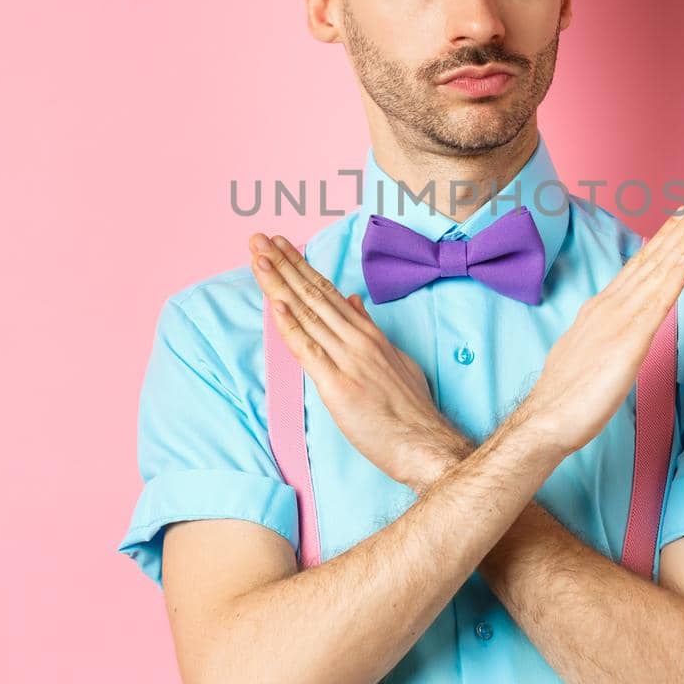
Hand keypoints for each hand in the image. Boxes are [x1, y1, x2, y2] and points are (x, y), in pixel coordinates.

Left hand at [248, 231, 466, 488]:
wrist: (424, 442)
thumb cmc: (411, 409)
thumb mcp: (395, 359)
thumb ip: (371, 330)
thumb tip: (355, 302)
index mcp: (368, 334)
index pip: (329, 292)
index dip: (303, 267)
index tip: (282, 246)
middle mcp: (357, 340)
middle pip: (314, 294)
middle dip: (284, 265)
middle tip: (260, 240)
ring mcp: (347, 360)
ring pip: (307, 314)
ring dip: (280, 284)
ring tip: (259, 258)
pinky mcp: (338, 385)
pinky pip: (309, 350)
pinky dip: (290, 325)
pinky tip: (276, 303)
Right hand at [518, 197, 683, 457]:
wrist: (546, 420)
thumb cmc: (567, 394)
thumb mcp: (591, 351)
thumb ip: (606, 332)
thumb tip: (620, 327)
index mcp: (604, 308)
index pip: (639, 267)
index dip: (663, 241)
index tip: (681, 218)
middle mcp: (612, 307)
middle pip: (651, 261)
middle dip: (680, 230)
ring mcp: (621, 322)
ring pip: (657, 273)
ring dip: (682, 242)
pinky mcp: (629, 343)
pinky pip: (656, 305)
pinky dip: (672, 278)